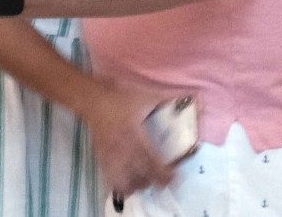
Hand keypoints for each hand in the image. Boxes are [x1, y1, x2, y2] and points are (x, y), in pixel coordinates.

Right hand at [80, 80, 175, 202]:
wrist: (93, 100)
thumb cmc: (120, 98)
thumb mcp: (145, 96)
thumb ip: (165, 100)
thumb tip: (188, 97)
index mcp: (135, 135)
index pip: (151, 161)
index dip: (163, 173)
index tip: (174, 178)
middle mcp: (123, 150)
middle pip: (140, 176)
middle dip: (154, 182)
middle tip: (165, 182)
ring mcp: (111, 156)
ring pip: (125, 182)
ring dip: (138, 185)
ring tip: (146, 181)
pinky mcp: (102, 158)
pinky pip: (111, 179)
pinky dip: (122, 184)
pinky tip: (129, 182)